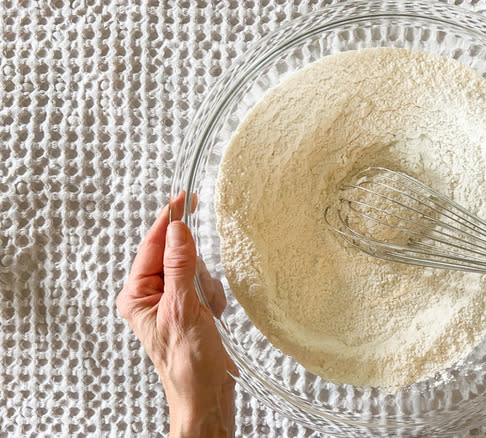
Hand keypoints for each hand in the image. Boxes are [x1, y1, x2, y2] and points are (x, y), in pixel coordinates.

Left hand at [117, 194, 235, 437]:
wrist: (206, 396)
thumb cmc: (188, 364)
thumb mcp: (184, 308)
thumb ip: (180, 264)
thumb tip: (177, 228)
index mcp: (136, 294)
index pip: (152, 245)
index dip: (169, 221)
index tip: (184, 197)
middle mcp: (150, 296)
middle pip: (178, 255)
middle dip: (197, 271)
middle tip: (201, 296)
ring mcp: (171, 303)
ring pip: (196, 270)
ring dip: (208, 289)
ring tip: (207, 314)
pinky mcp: (189, 310)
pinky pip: (206, 286)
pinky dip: (214, 299)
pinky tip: (212, 318)